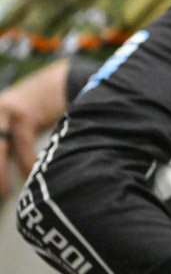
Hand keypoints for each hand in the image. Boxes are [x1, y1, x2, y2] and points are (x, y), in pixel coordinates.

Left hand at [0, 59, 68, 197]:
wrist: (60, 80)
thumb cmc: (38, 107)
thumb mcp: (15, 121)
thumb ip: (7, 140)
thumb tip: (6, 173)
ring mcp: (4, 111)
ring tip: (3, 192)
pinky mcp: (23, 112)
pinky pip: (21, 141)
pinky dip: (26, 160)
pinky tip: (31, 172)